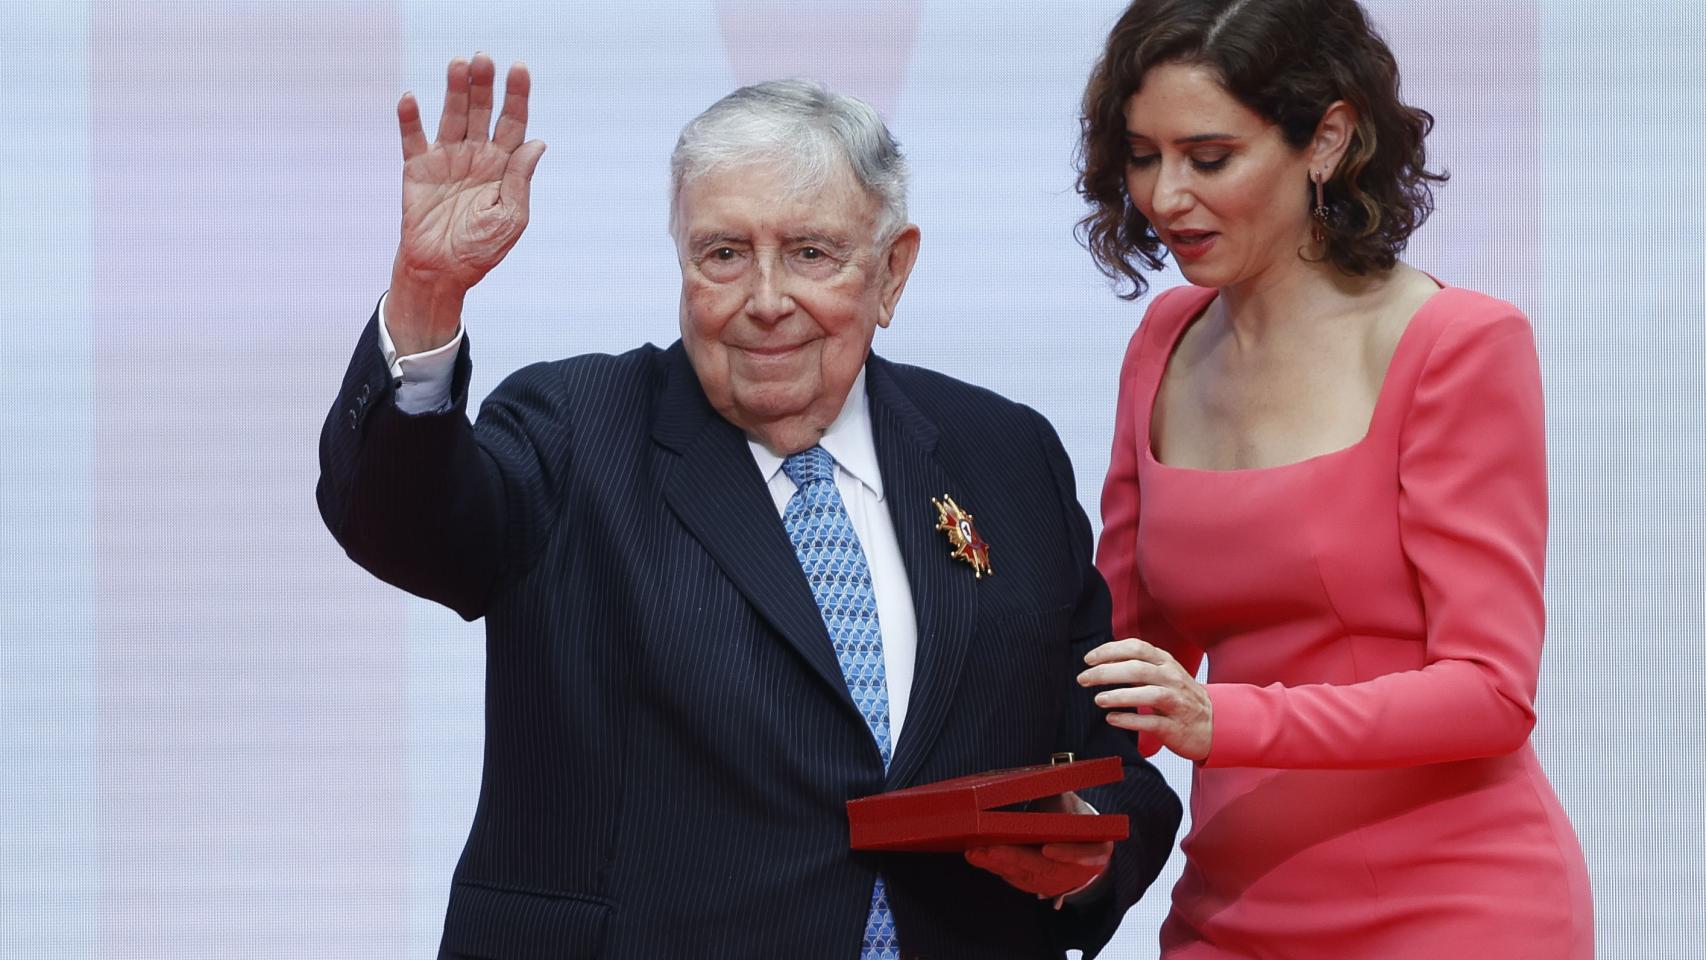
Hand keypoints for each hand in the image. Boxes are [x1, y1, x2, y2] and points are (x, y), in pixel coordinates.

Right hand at [387, 53, 546, 353]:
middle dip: (484, 85)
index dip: (517, 95)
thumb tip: (537, 142)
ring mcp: (446, 159)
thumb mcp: (511, 218)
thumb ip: (521, 180)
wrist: (442, 272)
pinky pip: (412, 138)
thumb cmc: (481, 249)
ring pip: (451, 115)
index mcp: (503, 166)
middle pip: (482, 111)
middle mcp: (476, 155)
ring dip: (454, 89)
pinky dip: (410, 118)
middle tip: (483, 59)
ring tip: (458, 64)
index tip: (519, 69)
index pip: (513, 122)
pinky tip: (411, 98)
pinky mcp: (417, 168)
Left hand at [963, 792, 1111, 905]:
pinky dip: (992, 865)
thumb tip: (1043, 778)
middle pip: (1043, 867)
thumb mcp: (1074, 804)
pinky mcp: (1031, 882)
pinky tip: (975, 856)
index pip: (1084, 854)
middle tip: (988, 849)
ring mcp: (1051, 881)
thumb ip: (1060, 796)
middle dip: (1013, 858)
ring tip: (974, 852)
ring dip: (996, 863)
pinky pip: (1011, 875)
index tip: (1047, 849)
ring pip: (1022, 874)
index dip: (1067, 853)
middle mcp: (1072, 871)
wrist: (1076, 844)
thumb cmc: (1073, 818)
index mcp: (1094, 850)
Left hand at [1079, 638, 1212, 761]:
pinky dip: (1130, 720)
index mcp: (1166, 663)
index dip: (1110, 650)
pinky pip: (1152, 722)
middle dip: (1106, 672)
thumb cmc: (1180, 697)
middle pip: (1137, 669)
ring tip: (1098, 699)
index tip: (1088, 659)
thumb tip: (1102, 661)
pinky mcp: (1176, 727)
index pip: (1136, 647)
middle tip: (1083, 679)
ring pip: (1148, 694)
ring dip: (1120, 696)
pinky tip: (1112, 719)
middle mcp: (1172, 679)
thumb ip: (1137, 665)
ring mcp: (1176, 703)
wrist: (1213, 724)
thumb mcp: (1163, 674)